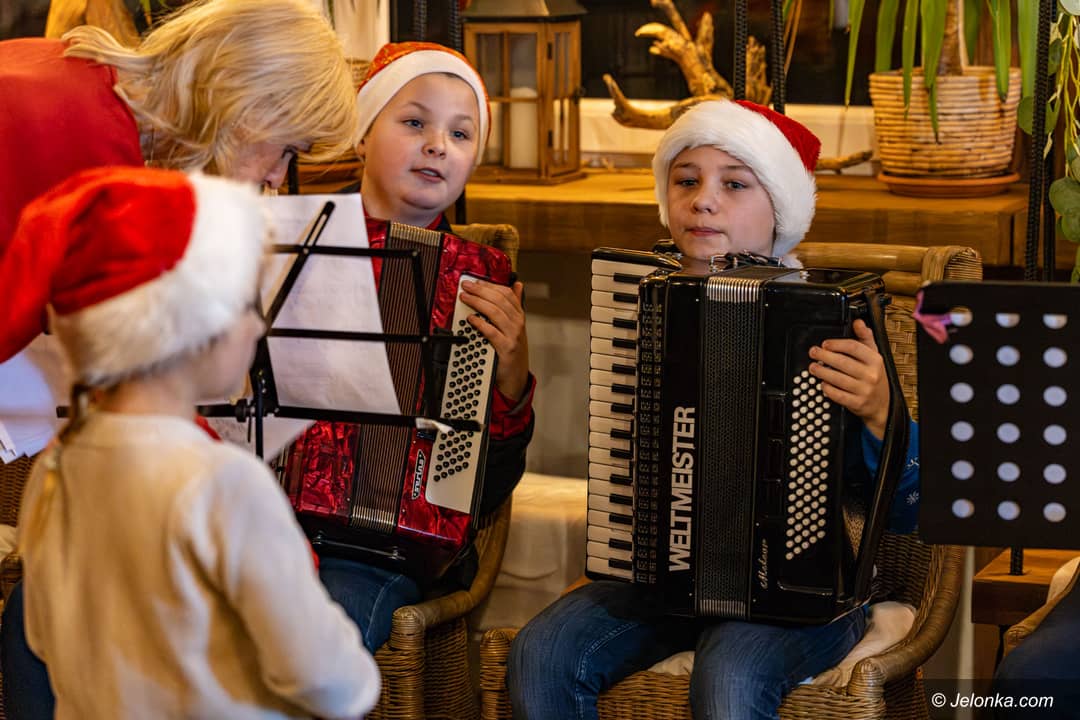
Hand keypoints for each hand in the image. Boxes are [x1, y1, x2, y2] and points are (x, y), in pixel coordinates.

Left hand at [459, 279, 529, 400]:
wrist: (516, 376)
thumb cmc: (513, 350)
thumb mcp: (515, 326)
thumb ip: (514, 305)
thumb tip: (518, 286)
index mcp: (519, 316)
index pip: (507, 294)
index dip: (490, 286)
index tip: (476, 282)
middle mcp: (517, 324)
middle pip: (499, 300)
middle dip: (480, 291)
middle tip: (466, 287)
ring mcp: (513, 335)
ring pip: (495, 312)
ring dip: (477, 303)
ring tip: (465, 298)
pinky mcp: (506, 348)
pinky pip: (491, 332)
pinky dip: (480, 324)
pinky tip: (471, 319)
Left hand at [808, 319, 888, 438]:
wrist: (882, 403)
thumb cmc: (874, 375)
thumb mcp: (874, 355)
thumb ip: (865, 338)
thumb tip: (858, 322)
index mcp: (875, 360)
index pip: (854, 347)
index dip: (836, 344)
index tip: (825, 344)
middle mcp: (871, 375)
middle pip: (843, 362)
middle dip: (824, 356)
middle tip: (813, 353)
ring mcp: (865, 390)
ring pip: (839, 379)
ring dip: (822, 372)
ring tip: (813, 367)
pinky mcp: (857, 403)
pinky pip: (839, 395)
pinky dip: (828, 389)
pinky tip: (822, 383)